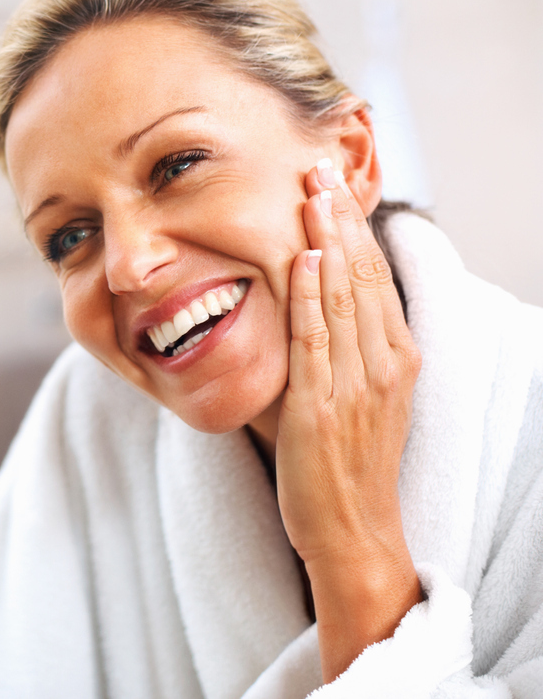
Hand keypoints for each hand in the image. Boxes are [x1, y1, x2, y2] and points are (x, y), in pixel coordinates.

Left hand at [275, 159, 422, 681]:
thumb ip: (333, 347)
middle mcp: (384, 365)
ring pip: (344, 297)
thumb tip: (304, 297)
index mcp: (394, 358)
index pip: (373, 278)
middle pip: (362, 276)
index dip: (353, 229)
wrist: (352, 531)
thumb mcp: (350, 394)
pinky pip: (318, 340)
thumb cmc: (342, 464)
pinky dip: (314, 297)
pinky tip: (308, 259)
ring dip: (328, 240)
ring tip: (314, 192)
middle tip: (320, 167)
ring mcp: (357, 385)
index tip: (333, 186)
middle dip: (340, 219)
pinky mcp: (324, 408)